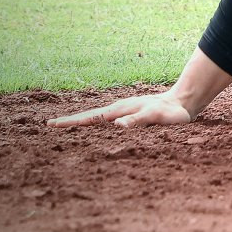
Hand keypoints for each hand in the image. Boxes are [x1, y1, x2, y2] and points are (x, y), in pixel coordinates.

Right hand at [48, 91, 193, 127]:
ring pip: (95, 118)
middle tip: (48, 125)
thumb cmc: (170, 113)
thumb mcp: (155, 117)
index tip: (51, 125)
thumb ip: (138, 121)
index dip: (71, 123)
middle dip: (69, 121)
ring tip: (62, 127)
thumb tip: (117, 125)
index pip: (89, 118)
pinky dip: (93, 124)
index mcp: (119, 111)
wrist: (183, 103)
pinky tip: (90, 128)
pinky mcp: (128, 116)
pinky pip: (105, 121)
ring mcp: (122, 112)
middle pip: (88, 116)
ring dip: (79, 122)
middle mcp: (118, 111)